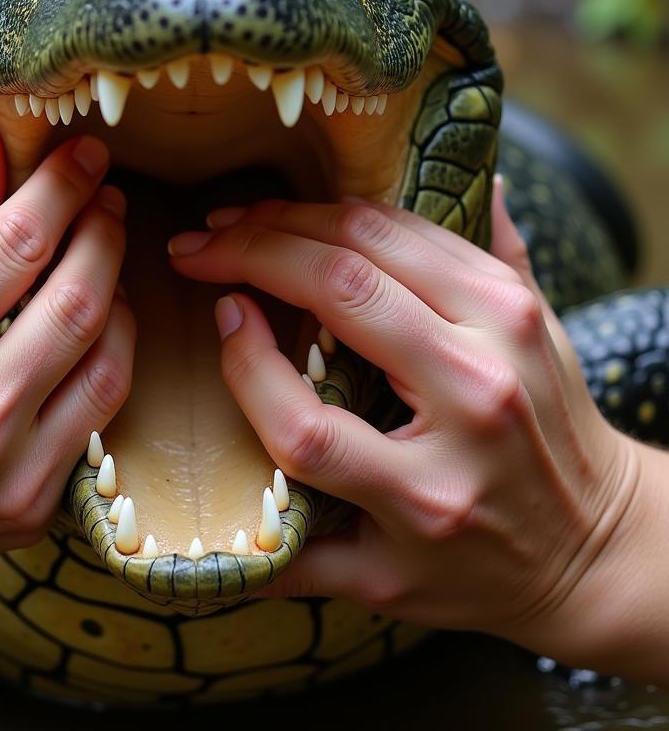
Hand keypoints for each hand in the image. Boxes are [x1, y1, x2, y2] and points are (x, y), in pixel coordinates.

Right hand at [0, 115, 134, 593]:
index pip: (18, 242)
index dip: (63, 187)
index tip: (85, 154)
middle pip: (76, 299)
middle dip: (104, 232)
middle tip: (106, 197)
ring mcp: (5, 472)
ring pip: (105, 359)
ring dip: (119, 294)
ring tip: (106, 257)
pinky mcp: (27, 510)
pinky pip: (99, 419)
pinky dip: (110, 359)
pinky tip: (98, 327)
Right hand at [167, 184, 647, 669]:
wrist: (602, 545)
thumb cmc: (480, 571)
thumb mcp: (383, 590)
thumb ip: (295, 564)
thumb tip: (204, 542)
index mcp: (428, 495)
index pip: (307, 425)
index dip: (247, 366)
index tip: (219, 318)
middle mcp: (475, 402)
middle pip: (345, 293)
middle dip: (256, 252)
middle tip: (200, 243)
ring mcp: (508, 335)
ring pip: (384, 238)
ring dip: (298, 218)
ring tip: (243, 220)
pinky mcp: (523, 298)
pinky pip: (427, 228)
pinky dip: (359, 212)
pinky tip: (312, 212)